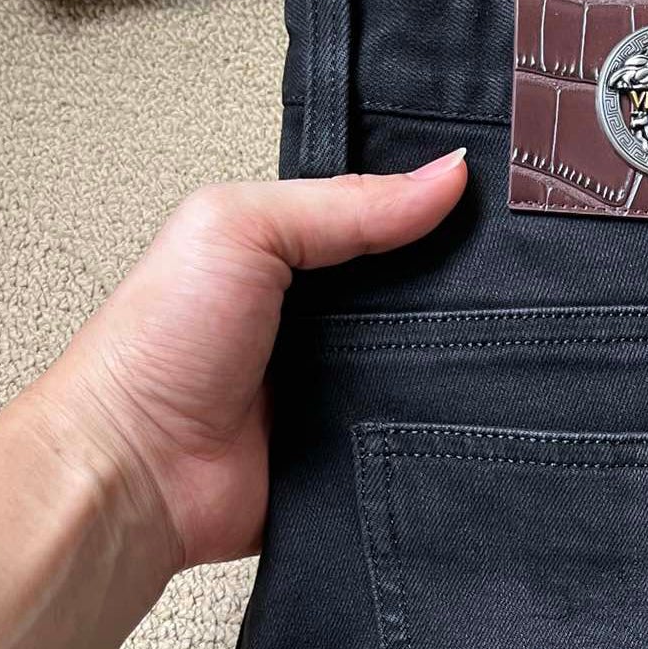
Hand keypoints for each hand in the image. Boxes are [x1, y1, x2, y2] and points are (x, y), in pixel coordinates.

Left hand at [26, 149, 467, 570]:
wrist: (136, 473)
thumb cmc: (155, 350)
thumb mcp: (239, 229)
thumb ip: (344, 203)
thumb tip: (445, 176)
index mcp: (291, 260)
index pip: (386, 224)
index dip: (439, 211)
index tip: (498, 200)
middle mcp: (320, 327)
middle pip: (421, 301)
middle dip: (464, 293)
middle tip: (511, 278)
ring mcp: (340, 394)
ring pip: (432, 373)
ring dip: (458, 365)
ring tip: (500, 345)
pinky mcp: (354, 458)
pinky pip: (419, 442)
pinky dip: (442, 432)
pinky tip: (466, 413)